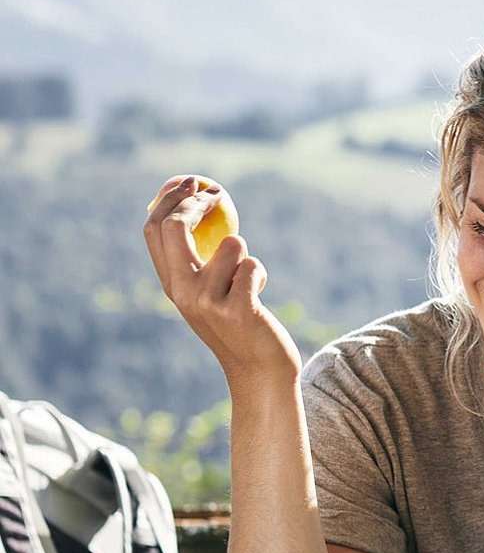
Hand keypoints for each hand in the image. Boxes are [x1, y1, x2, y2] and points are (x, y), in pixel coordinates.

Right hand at [142, 175, 302, 389]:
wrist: (259, 370)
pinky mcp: (238, 310)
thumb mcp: (209, 293)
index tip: (189, 182)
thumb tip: (200, 206)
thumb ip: (199, 261)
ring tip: (248, 280)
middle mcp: (182, 293)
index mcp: (170, 285)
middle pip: (176, 227)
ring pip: (231, 244)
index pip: (153, 230)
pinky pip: (253, 266)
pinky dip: (261, 274)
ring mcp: (208, 302)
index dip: (169, 199)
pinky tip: (259, 295)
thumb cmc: (239, 325)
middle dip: (197, 203)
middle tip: (217, 195)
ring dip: (245, 254)